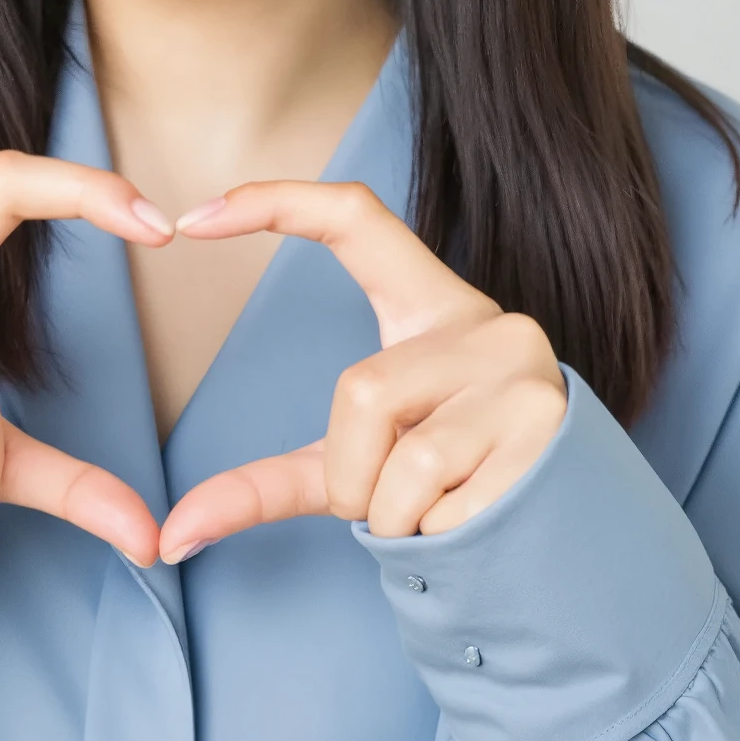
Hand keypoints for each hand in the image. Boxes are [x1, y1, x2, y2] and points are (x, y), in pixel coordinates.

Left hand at [158, 180, 566, 562]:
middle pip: (359, 391)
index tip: (193, 216)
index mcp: (434, 307)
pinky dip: (439, 537)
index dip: (277, 202)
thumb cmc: (447, 486)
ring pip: (405, 461)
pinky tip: (478, 522)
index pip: (357, 217)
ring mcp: (526, 374)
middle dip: (355, 476)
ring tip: (440, 511)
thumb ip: (264, 485)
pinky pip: (447, 504)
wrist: (568, 538)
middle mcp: (490, 324)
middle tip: (392, 500)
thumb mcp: (354, 466)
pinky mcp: (552, 430)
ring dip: (396, 516)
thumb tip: (171, 538)